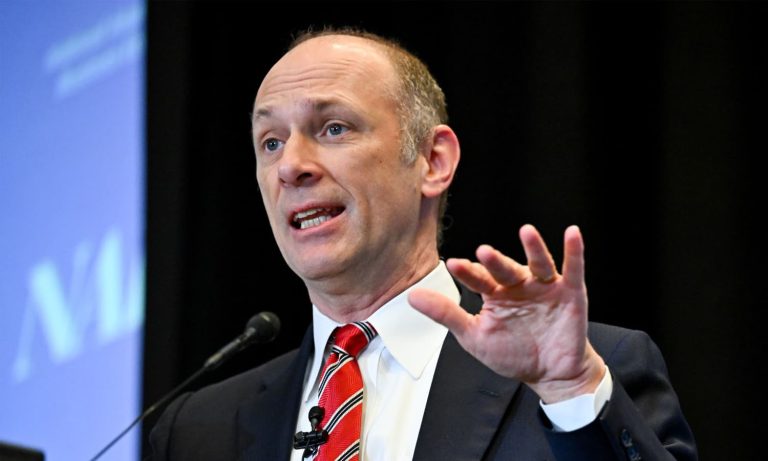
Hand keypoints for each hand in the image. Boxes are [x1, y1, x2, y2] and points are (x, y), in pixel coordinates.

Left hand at [409, 224, 604, 402]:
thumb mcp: (474, 336)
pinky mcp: (570, 293)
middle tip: (484, 253)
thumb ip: (445, 314)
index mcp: (495, 294)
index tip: (453, 265)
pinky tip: (572, 234)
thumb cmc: (514, 353)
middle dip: (496, 262)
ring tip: (526, 232)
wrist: (551, 375)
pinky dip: (573, 251)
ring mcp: (544, 287)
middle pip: (506, 269)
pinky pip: (572, 269)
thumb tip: (412, 296)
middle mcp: (518, 285)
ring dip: (533, 247)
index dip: (468, 273)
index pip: (478, 279)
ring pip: (538, 263)